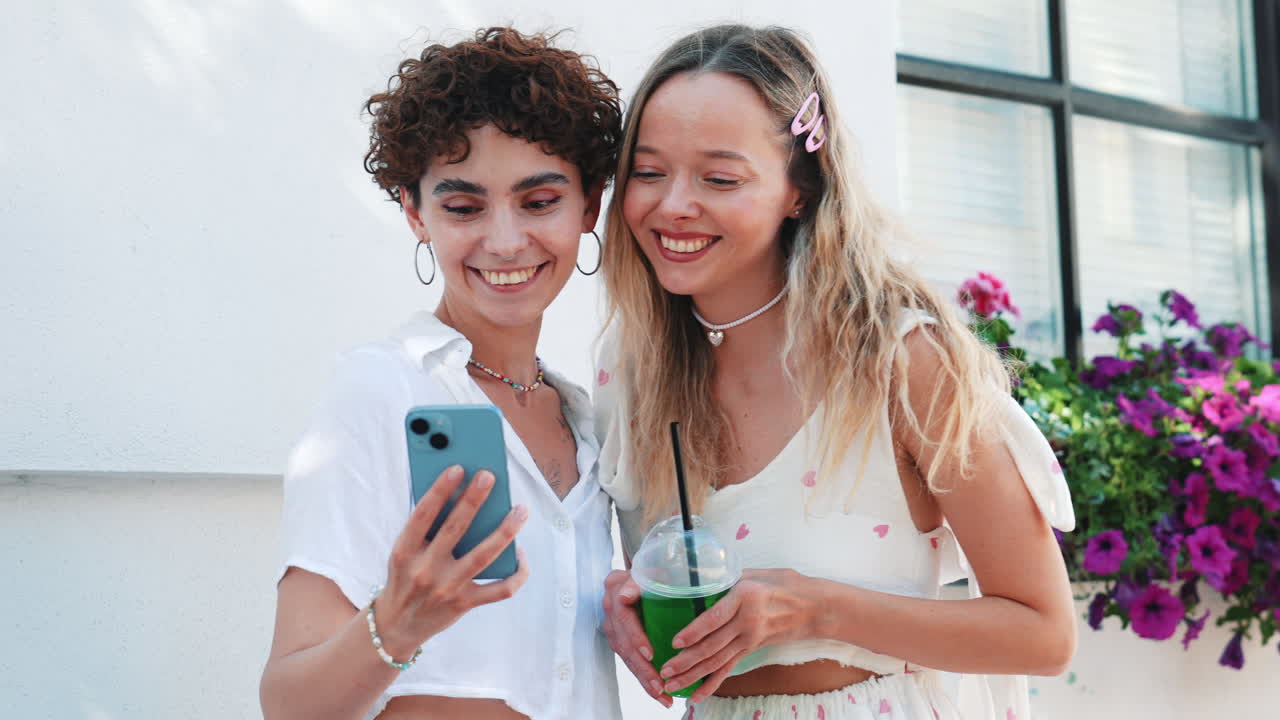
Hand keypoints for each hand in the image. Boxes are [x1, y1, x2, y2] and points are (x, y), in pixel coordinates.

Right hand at [373, 465, 529, 657]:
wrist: (396, 626)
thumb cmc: (406, 576)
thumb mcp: (404, 552)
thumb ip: (426, 529)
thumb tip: (461, 494)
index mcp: (404, 552)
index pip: (422, 515)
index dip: (439, 490)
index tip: (457, 468)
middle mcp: (424, 570)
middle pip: (454, 529)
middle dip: (473, 500)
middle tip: (489, 475)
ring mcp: (446, 588)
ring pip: (483, 556)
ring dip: (505, 531)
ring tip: (521, 510)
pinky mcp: (464, 604)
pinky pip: (500, 588)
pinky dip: (516, 572)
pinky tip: (521, 552)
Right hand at [601, 570, 671, 706]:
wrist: (646, 571)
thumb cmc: (656, 568)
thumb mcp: (655, 565)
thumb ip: (649, 575)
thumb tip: (628, 595)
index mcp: (615, 585)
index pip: (622, 613)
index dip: (635, 635)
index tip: (648, 652)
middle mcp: (610, 607)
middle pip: (624, 641)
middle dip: (643, 666)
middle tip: (660, 683)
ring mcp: (613, 624)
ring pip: (626, 655)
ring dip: (644, 678)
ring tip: (662, 695)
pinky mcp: (619, 639)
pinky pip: (630, 660)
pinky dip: (644, 678)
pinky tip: (660, 694)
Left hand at [660, 569, 816, 702]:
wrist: (814, 606)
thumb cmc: (785, 584)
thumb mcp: (757, 572)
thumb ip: (728, 577)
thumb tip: (699, 577)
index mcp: (744, 596)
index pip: (715, 617)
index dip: (695, 631)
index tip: (676, 641)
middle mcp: (746, 621)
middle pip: (712, 645)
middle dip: (686, 661)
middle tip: (665, 670)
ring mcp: (749, 638)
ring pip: (717, 661)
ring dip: (693, 675)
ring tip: (672, 684)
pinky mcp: (751, 649)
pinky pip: (729, 668)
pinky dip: (712, 683)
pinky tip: (697, 695)